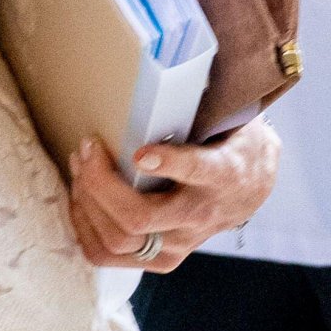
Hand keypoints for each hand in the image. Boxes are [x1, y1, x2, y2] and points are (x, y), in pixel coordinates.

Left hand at [68, 117, 280, 272]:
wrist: (251, 188)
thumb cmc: (228, 145)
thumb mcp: (229, 120)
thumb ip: (203, 106)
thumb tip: (172, 72)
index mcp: (222, 174)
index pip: (199, 171)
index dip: (168, 163)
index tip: (141, 152)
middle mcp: (199, 217)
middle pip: (138, 217)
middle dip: (99, 183)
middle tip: (87, 148)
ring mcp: (179, 244)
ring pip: (118, 240)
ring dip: (86, 202)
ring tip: (79, 166)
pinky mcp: (162, 259)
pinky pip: (108, 254)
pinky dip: (84, 224)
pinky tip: (79, 196)